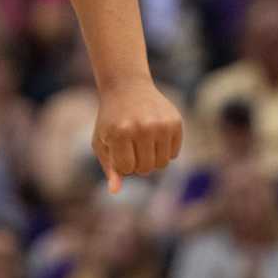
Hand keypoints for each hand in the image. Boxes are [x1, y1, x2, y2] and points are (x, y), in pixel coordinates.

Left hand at [92, 75, 183, 189]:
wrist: (127, 86)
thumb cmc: (111, 118)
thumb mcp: (102, 141)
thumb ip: (109, 167)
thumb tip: (115, 191)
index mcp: (120, 133)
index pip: (128, 169)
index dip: (122, 163)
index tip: (118, 148)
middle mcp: (143, 128)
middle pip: (146, 168)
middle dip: (137, 162)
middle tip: (130, 145)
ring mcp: (161, 124)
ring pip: (162, 164)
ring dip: (151, 158)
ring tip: (142, 142)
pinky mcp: (175, 121)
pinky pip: (174, 154)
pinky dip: (164, 150)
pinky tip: (154, 135)